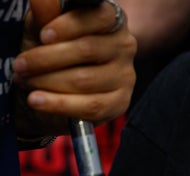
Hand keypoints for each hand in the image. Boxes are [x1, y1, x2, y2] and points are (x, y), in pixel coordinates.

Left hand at [13, 0, 136, 135]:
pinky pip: (90, 105)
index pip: (100, 17)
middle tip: (21, 65)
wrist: (58, 88)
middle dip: (47, 58)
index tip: (44, 35)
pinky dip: (59, 104)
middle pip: (88, 50)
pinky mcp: (120, 102)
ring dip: (48, 82)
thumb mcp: (45, 29)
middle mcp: (124, 47)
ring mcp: (125, 76)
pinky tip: (38, 100)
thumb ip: (47, 13)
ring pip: (85, 80)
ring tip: (25, 81)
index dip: (70, 25)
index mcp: (111, 21)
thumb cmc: (54, 51)